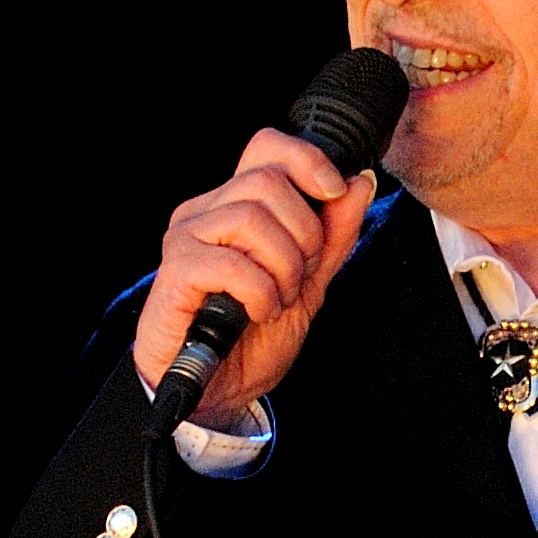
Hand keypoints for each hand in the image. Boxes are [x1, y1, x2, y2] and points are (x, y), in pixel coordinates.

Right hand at [132, 128, 377, 426]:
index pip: (267, 147)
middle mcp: (207, 211)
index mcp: (236, 205)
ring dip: (282, 269)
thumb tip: (360, 181)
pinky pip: (231, 263)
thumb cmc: (253, 337)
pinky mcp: (177, 271)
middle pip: (267, 181)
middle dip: (304, 234)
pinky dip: (259, 293)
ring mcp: (187, 237)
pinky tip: (256, 313)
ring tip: (276, 300)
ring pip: (252, 219)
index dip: (307, 160)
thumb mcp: (310, 283)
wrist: (219, 390)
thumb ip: (334, 234)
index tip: (335, 191)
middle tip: (298, 277)